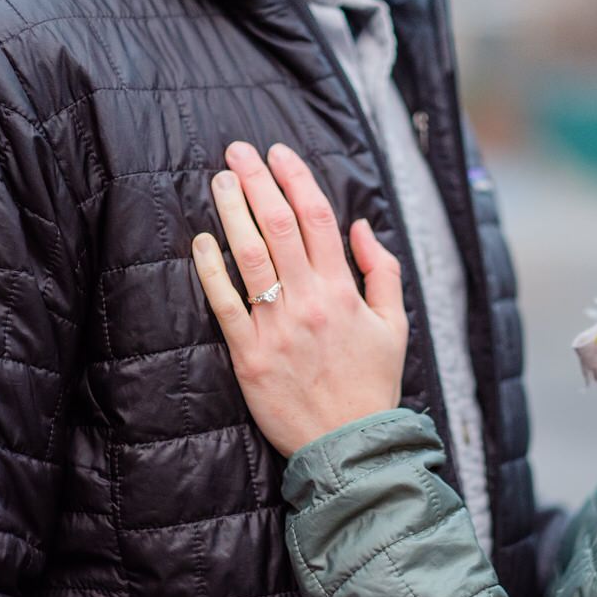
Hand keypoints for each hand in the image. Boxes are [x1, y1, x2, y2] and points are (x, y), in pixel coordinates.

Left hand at [192, 141, 408, 457]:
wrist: (349, 446)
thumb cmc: (372, 385)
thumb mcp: (394, 325)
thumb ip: (382, 271)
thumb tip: (360, 226)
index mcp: (343, 290)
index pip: (317, 218)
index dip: (295, 178)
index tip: (277, 153)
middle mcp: (308, 301)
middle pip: (278, 226)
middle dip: (257, 181)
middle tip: (238, 151)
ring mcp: (275, 326)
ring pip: (250, 255)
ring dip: (233, 212)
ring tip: (220, 180)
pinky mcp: (248, 354)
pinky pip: (224, 303)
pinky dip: (211, 269)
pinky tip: (202, 240)